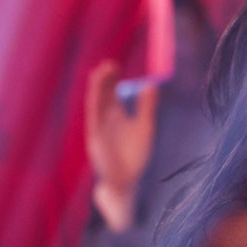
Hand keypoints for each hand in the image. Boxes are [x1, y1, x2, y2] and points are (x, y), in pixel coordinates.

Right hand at [84, 60, 157, 230]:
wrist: (125, 182)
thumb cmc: (134, 154)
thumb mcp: (144, 126)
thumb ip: (147, 107)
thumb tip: (152, 84)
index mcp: (114, 116)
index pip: (110, 94)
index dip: (110, 79)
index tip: (113, 64)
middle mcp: (104, 122)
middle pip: (101, 98)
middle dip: (103, 82)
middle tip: (107, 64)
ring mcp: (99, 133)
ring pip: (95, 109)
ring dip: (97, 93)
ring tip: (99, 76)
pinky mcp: (98, 146)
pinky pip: (95, 127)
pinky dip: (96, 114)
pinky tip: (97, 102)